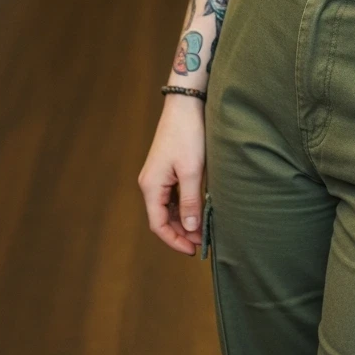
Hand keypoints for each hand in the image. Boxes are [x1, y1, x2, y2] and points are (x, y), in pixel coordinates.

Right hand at [138, 95, 206, 254]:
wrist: (186, 104)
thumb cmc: (188, 134)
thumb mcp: (192, 170)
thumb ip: (190, 201)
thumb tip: (189, 229)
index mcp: (151, 186)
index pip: (158, 224)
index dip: (174, 240)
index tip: (193, 250)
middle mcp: (150, 182)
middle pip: (162, 218)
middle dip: (181, 232)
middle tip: (203, 241)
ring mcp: (158, 175)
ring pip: (168, 207)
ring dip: (184, 219)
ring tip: (204, 227)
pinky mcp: (167, 167)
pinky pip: (173, 194)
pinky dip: (184, 205)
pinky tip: (199, 208)